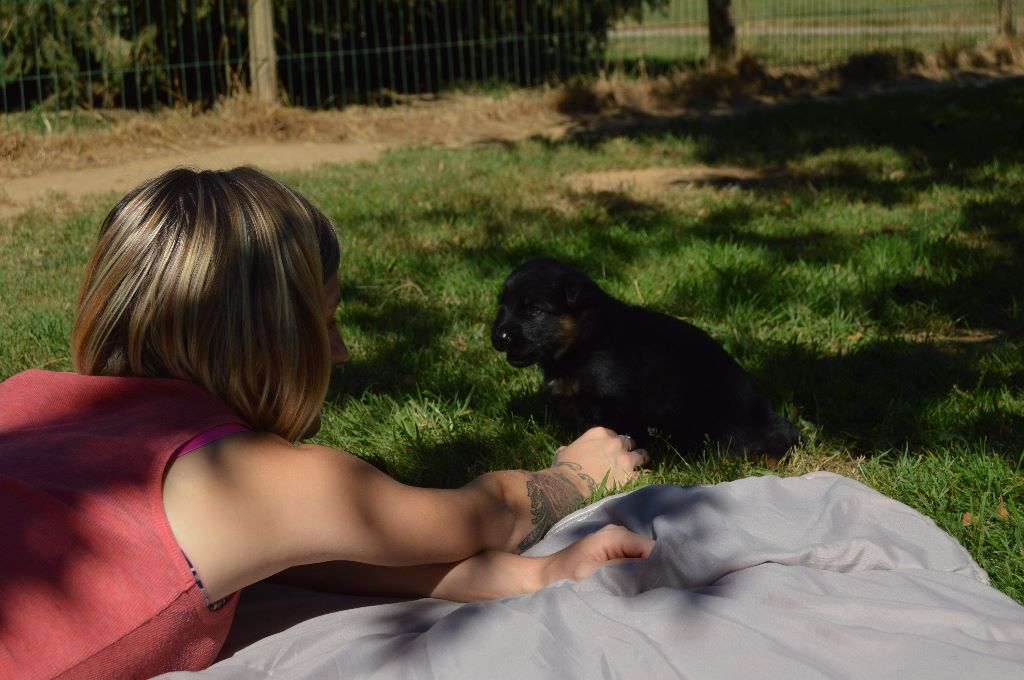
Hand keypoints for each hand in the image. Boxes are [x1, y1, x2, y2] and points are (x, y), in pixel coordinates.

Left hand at [539, 524, 654, 584]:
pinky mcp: (613, 549)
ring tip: (652, 586)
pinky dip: (637, 568)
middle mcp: (618, 533)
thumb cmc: (568, 573)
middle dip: (654, 565)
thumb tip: (652, 568)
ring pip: (641, 553)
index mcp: (614, 535)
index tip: (665, 581)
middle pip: (647, 549)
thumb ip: (625, 568)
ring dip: (646, 568)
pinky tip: (640, 581)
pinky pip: (632, 557)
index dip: (659, 563)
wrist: (548, 573)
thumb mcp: (598, 572)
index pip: (648, 547)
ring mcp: (615, 540)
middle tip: (660, 586)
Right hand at [550, 427, 649, 495]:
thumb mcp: (564, 451)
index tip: (611, 452)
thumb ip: (572, 447)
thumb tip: (567, 450)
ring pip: (642, 455)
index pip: (613, 435)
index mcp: (600, 433)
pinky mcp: (631, 476)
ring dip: (640, 461)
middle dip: (627, 450)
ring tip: (639, 468)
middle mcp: (615, 443)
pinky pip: (646, 475)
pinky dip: (644, 477)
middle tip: (624, 460)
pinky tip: (642, 481)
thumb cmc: (562, 469)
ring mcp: (625, 459)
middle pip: (629, 442)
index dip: (612, 444)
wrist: (568, 488)